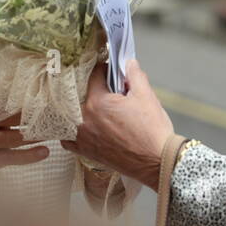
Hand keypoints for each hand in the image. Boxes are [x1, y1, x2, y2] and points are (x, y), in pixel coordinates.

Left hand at [62, 60, 173, 188]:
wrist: (157, 162)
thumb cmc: (152, 130)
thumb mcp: (146, 95)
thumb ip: (135, 75)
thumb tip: (129, 63)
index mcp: (97, 102)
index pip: (94, 76)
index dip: (105, 69)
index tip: (112, 71)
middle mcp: (84, 119)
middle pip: (81, 94)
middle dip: (92, 88)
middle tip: (106, 88)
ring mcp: (83, 137)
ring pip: (71, 116)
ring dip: (79, 108)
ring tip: (94, 106)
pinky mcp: (86, 152)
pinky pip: (68, 139)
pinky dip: (71, 132)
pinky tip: (81, 127)